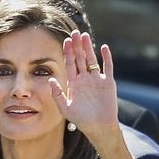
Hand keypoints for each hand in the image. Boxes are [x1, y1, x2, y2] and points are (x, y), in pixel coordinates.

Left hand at [48, 30, 118, 146]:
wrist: (98, 126)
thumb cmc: (81, 119)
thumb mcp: (65, 107)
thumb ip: (57, 94)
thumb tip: (50, 79)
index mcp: (74, 83)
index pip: (70, 64)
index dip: (68, 52)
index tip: (66, 40)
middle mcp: (85, 79)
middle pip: (80, 58)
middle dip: (77, 46)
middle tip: (75, 32)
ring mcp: (97, 79)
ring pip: (92, 60)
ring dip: (89, 48)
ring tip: (85, 36)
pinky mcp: (108, 82)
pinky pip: (107, 67)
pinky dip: (106, 58)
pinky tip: (104, 48)